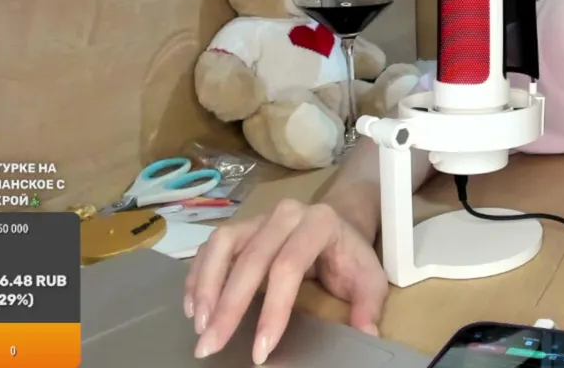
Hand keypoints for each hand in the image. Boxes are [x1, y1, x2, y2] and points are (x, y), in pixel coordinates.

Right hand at [184, 199, 386, 363]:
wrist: (340, 220)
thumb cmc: (351, 254)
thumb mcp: (370, 277)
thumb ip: (369, 305)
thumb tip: (366, 334)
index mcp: (319, 223)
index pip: (288, 267)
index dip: (273, 310)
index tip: (261, 349)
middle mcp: (285, 214)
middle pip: (251, 259)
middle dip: (228, 307)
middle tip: (210, 344)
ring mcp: (260, 217)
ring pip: (223, 245)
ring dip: (206, 286)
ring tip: (199, 325)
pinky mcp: (241, 225)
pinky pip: (212, 246)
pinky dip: (198, 275)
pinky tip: (193, 306)